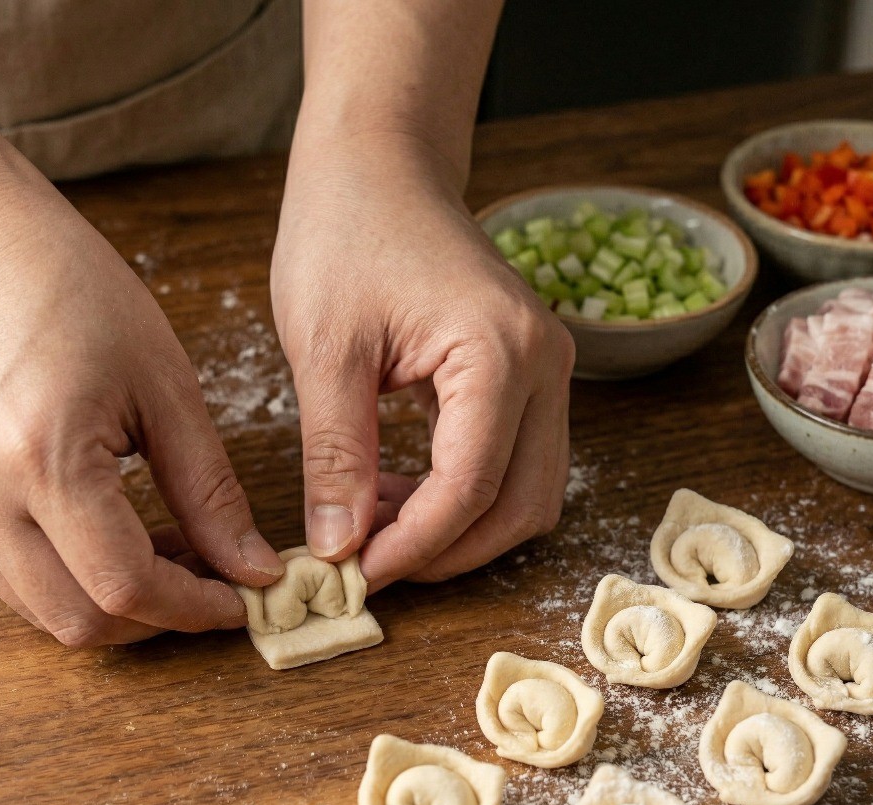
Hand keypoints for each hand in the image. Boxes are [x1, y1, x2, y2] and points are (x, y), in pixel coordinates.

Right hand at [0, 162, 283, 644]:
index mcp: (42, 456)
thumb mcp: (166, 388)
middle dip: (157, 619)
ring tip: (169, 551)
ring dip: (114, 602)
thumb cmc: (71, 290)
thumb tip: (250, 569)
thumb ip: (211, 493)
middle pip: (79, 622)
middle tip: (211, 581)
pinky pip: (10, 576)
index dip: (193, 608)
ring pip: (41, 610)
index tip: (241, 599)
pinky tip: (115, 534)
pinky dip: (71, 577)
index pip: (125, 587)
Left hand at [271, 133, 573, 589]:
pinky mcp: (529, 375)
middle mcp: (545, 365)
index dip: (412, 546)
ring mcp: (547, 370)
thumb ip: (336, 454)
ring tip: (374, 523)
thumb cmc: (346, 231)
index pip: (470, 487)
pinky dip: (465, 496)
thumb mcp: (325, 348)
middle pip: (521, 506)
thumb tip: (339, 546)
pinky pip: (516, 463)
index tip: (351, 574)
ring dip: (458, 530)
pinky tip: (398, 491)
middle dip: (444, 551)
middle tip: (366, 563)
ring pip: (528, 494)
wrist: (380, 162)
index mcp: (499, 352)